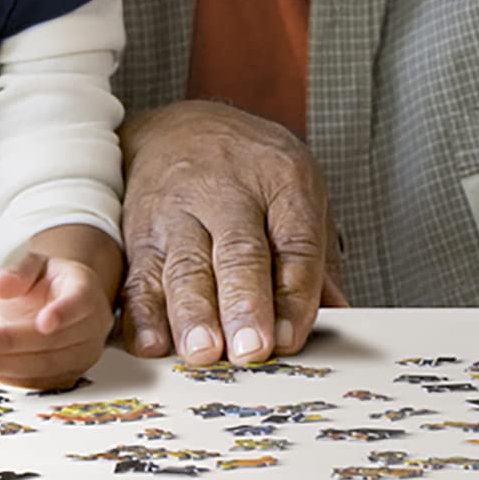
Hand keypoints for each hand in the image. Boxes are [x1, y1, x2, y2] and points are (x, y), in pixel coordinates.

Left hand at [0, 248, 114, 389]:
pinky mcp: (67, 376)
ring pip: (43, 366)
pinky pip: (36, 382)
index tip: (43, 323)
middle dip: (9, 344)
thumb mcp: (34, 266)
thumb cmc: (48, 284)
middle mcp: (91, 327)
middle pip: (52, 342)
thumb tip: (0, 284)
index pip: (79, 303)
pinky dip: (5, 376)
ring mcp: (81, 355)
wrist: (59, 304)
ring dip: (1, 364)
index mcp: (85, 291)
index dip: (63, 313)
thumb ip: (18, 272)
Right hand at [118, 101, 345, 366]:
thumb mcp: (296, 191)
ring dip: (193, 313)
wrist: (176, 128)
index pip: (295, 242)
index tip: (290, 338)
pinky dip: (142, 314)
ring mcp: (178, 211)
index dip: (293, 294)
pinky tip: (152, 343)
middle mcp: (228, 192)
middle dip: (243, 303)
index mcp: (282, 179)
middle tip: (251, 348)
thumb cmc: (250, 171)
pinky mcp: (139, 233)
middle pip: (238, 252)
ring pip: (185, 266)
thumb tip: (339, 317)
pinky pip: (139, 276)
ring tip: (202, 351)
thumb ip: (315, 259)